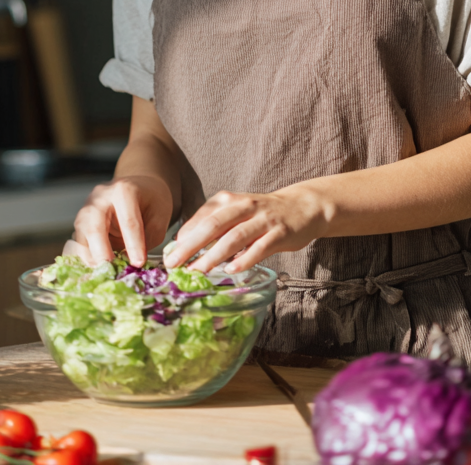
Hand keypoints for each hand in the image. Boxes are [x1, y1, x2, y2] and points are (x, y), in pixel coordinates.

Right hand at [71, 173, 172, 266]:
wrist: (139, 186)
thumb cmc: (151, 200)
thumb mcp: (159, 216)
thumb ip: (149, 237)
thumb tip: (134, 263)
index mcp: (123, 191)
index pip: (128, 221)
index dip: (133, 244)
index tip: (139, 263)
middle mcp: (100, 198)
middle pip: (95, 226)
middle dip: (101, 252)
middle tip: (111, 270)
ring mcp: (86, 209)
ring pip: (82, 235)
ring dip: (91, 257)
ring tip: (104, 273)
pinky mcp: (81, 223)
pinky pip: (77, 242)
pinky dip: (84, 257)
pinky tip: (95, 269)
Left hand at [163, 185, 330, 273]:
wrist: (301, 207)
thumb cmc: (262, 214)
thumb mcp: (236, 212)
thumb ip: (213, 224)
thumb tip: (183, 243)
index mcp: (230, 199)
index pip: (202, 216)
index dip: (184, 235)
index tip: (169, 254)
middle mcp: (245, 206)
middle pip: (214, 225)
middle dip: (192, 245)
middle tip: (175, 263)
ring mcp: (263, 219)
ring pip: (235, 237)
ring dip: (214, 255)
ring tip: (198, 271)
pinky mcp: (280, 233)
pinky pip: (260, 247)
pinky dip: (245, 259)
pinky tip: (232, 270)